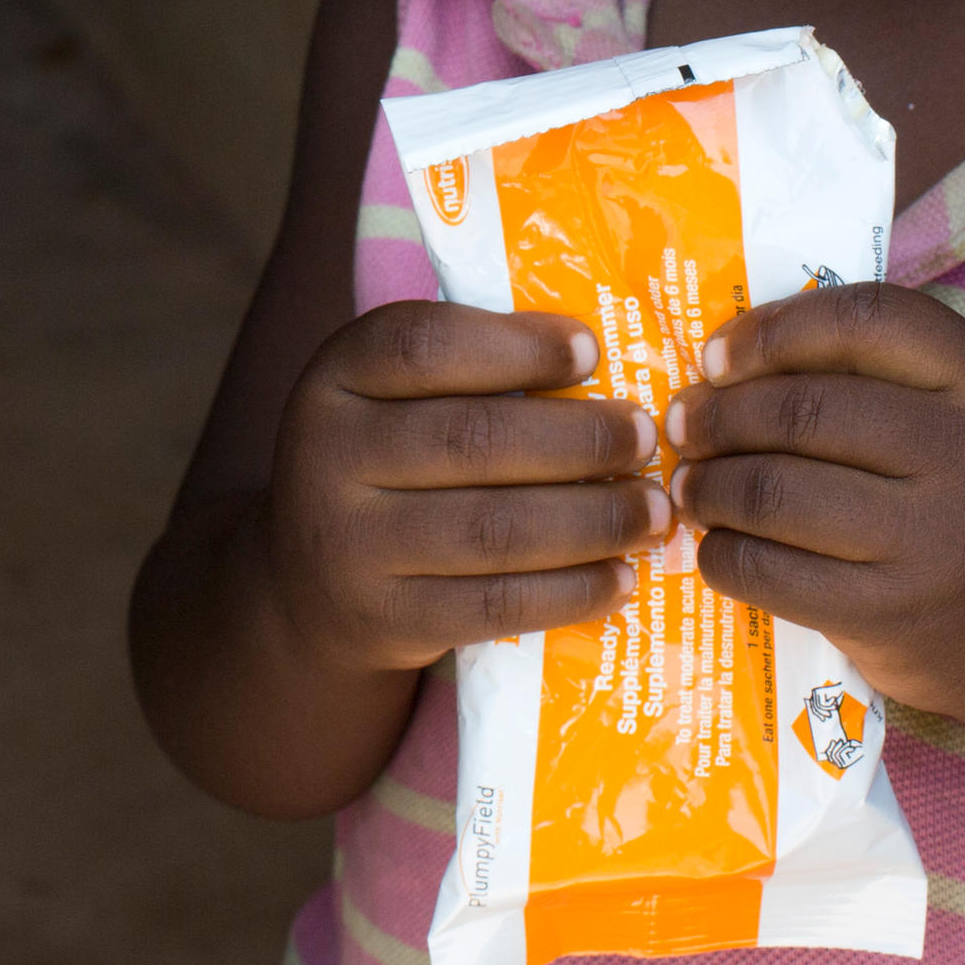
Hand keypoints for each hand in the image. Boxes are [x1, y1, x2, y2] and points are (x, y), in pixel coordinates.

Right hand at [262, 299, 669, 675]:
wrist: (311, 584)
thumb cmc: (389, 467)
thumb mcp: (394, 401)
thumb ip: (470, 372)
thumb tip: (604, 362)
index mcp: (335, 378)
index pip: (421, 346)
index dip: (515, 345)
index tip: (592, 351)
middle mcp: (328, 455)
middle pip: (470, 439)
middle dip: (579, 438)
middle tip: (646, 438)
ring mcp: (350, 545)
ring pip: (492, 529)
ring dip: (593, 519)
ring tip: (653, 510)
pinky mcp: (386, 619)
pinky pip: (496, 605)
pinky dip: (572, 591)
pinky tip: (622, 577)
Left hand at [670, 281, 964, 716]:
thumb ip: (881, 368)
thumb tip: (727, 357)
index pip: (867, 322)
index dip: (775, 329)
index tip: (717, 354)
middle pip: (805, 411)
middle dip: (721, 413)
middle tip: (685, 422)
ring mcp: (936, 545)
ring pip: (776, 492)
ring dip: (709, 484)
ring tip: (691, 483)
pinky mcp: (892, 617)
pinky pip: (771, 572)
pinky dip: (723, 553)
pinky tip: (719, 544)